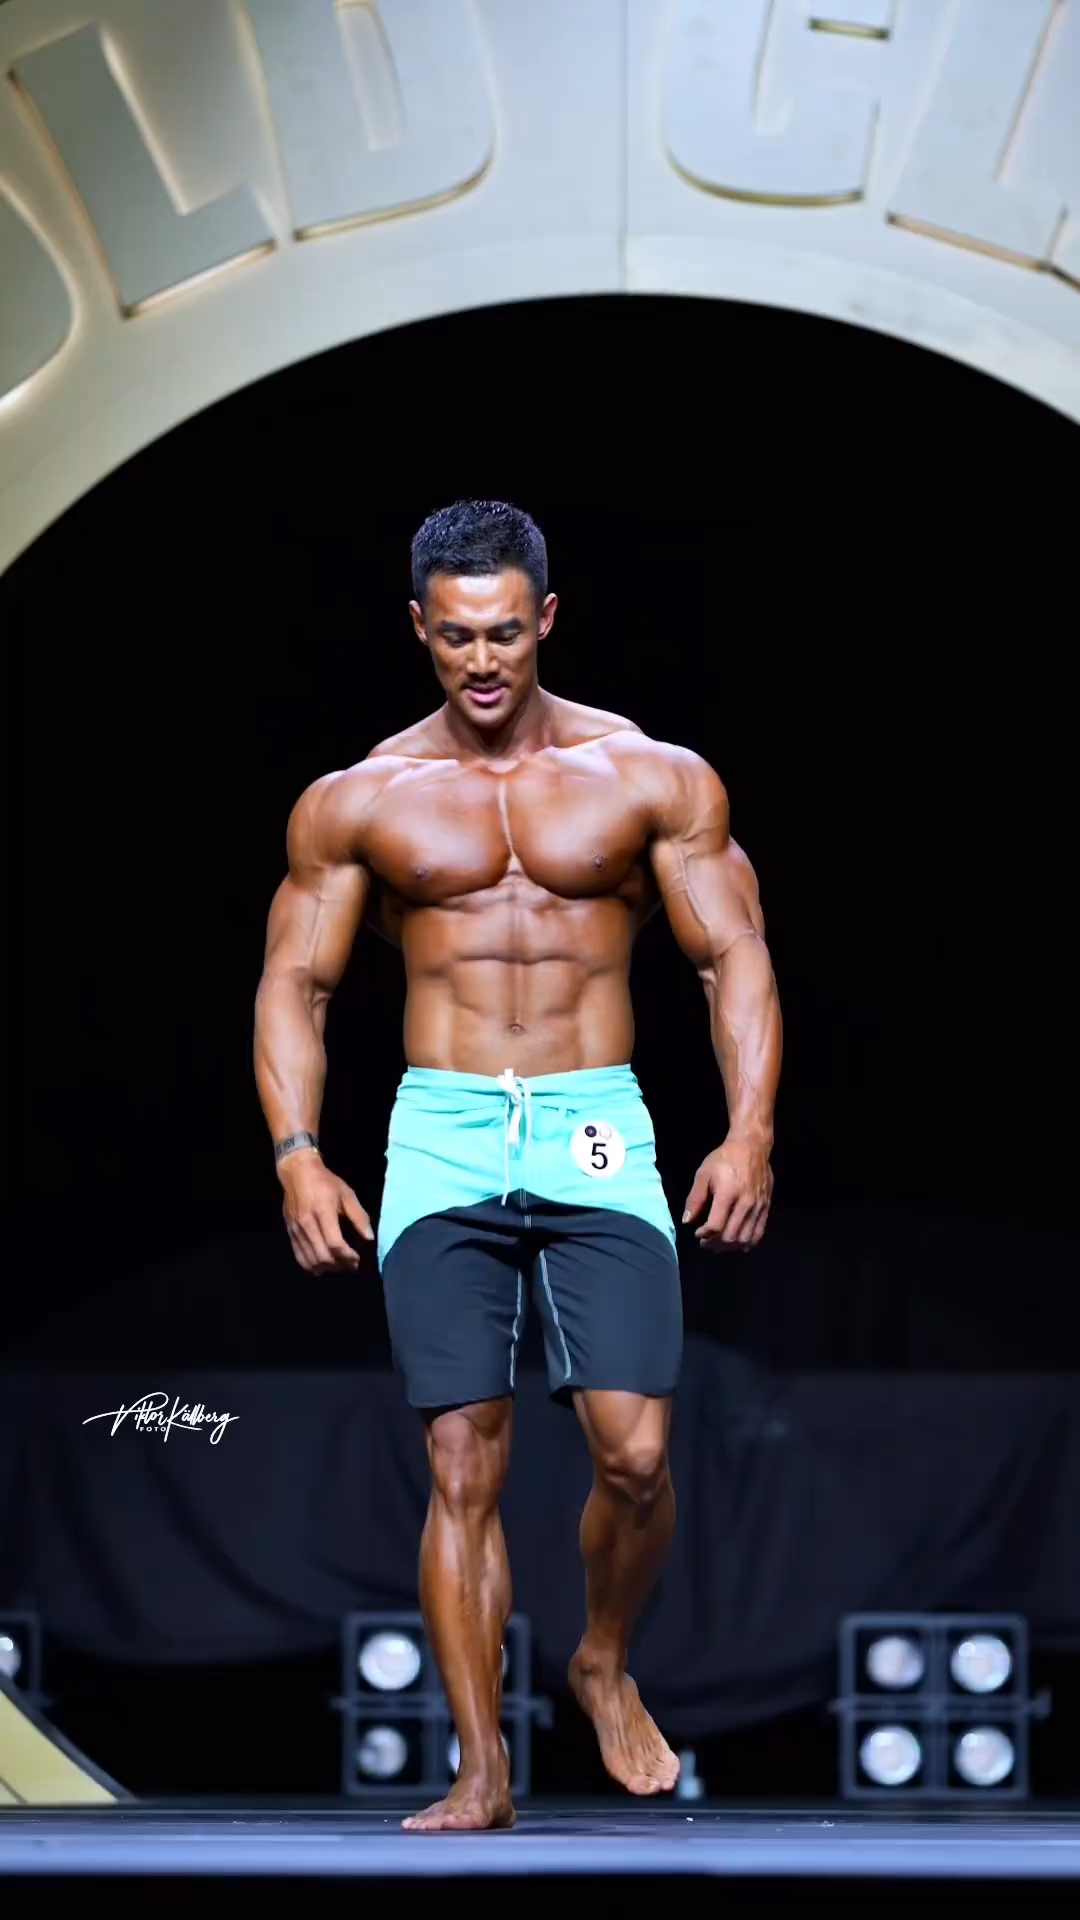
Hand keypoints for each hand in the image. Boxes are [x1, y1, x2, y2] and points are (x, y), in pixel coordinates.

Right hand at [279, 1154, 373, 1272]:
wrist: (297, 1173)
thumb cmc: (325, 1182)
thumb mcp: (347, 1194)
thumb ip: (358, 1216)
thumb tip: (369, 1238)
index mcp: (323, 1211)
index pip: (334, 1243)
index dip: (347, 1256)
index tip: (357, 1258)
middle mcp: (307, 1224)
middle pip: (322, 1256)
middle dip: (339, 1265)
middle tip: (351, 1265)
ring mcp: (296, 1230)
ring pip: (310, 1260)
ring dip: (327, 1269)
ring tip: (340, 1266)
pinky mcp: (290, 1233)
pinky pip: (299, 1257)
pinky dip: (312, 1267)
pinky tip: (323, 1267)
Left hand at [682, 1137, 772, 1252]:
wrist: (751, 1147)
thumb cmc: (724, 1159)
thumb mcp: (703, 1174)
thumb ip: (695, 1199)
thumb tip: (687, 1221)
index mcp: (727, 1194)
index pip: (716, 1226)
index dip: (704, 1235)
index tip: (697, 1233)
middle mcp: (745, 1203)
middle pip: (731, 1236)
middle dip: (715, 1243)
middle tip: (705, 1242)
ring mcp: (758, 1206)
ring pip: (745, 1238)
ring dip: (730, 1247)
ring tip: (719, 1244)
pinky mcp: (766, 1207)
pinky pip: (759, 1232)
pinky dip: (747, 1242)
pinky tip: (738, 1244)